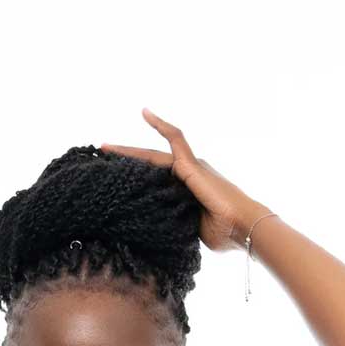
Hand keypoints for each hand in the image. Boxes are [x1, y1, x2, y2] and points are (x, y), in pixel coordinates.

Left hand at [100, 108, 272, 253]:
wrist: (242, 227)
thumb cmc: (224, 233)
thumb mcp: (191, 230)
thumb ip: (176, 223)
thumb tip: (158, 232)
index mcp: (187, 192)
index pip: (155, 182)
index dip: (137, 178)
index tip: (116, 178)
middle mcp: (188, 175)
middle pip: (149, 166)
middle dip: (125, 162)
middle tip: (102, 157)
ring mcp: (190, 167)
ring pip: (153, 155)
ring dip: (128, 151)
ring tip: (104, 147)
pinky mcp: (192, 164)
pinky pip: (175, 137)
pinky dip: (161, 125)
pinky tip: (144, 112)